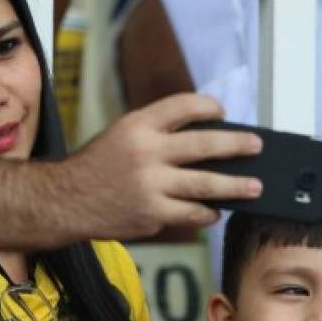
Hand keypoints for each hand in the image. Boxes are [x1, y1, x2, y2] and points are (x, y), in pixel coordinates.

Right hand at [58, 93, 261, 239]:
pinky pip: (192, 214)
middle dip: (237, 145)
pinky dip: (208, 212)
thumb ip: (156, 133)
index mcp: (137, 126)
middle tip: (256, 146)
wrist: (65, 201)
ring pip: (207, 185)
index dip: (208, 106)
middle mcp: (146, 153)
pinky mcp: (153, 215)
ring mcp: (151, 186)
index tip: (222, 112)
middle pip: (205, 145)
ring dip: (236, 186)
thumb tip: (206, 140)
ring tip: (254, 186)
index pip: (183, 106)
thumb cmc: (96, 166)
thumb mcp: (121, 135)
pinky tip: (215, 211)